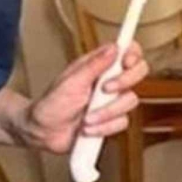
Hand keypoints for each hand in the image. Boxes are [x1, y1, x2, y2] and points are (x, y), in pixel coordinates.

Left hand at [23, 43, 148, 154]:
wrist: (42, 134)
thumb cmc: (50, 104)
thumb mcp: (71, 82)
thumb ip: (94, 65)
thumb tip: (114, 48)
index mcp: (99, 65)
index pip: (127, 50)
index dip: (133, 53)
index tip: (126, 62)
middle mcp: (109, 80)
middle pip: (139, 72)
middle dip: (124, 82)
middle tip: (105, 90)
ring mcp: (112, 101)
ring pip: (131, 101)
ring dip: (107, 112)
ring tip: (87, 118)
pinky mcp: (112, 120)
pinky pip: (122, 122)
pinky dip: (104, 127)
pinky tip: (88, 128)